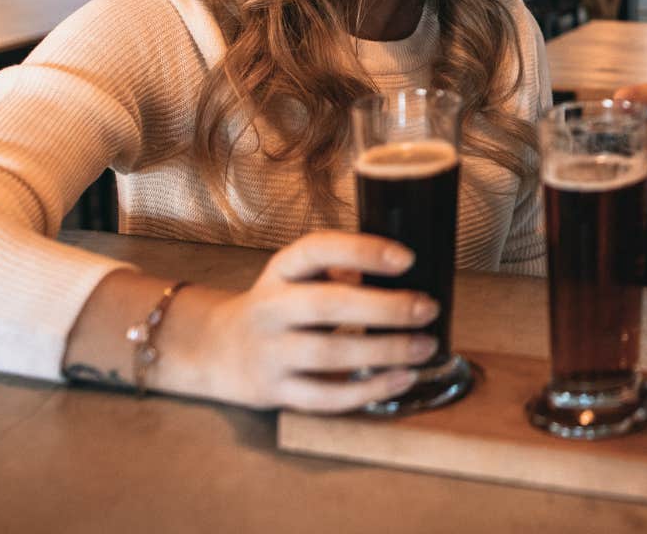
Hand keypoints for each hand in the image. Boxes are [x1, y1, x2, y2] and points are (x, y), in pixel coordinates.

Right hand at [166, 231, 442, 411]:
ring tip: (425, 346)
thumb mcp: (298, 276)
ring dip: (384, 351)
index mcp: (281, 271)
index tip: (407, 258)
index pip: (317, 250)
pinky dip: (368, 390)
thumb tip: (404, 273)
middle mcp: (270, 308)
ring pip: (330, 354)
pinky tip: (402, 379)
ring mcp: (269, 353)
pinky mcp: (275, 391)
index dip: (362, 251)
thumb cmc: (280, 306)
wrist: (217, 350)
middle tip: (428, 308)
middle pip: (328, 305)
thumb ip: (341, 269)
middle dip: (385, 308)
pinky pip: (325, 396)